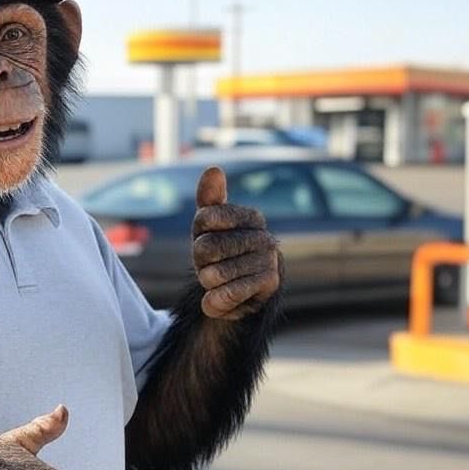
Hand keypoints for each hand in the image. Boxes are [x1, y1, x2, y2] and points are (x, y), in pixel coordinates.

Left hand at [192, 166, 280, 319]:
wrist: (241, 291)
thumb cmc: (222, 251)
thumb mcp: (209, 225)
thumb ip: (210, 198)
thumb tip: (214, 169)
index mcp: (250, 216)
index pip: (204, 218)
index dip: (197, 234)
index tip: (206, 239)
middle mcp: (264, 237)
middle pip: (205, 248)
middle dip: (200, 262)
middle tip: (211, 265)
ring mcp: (269, 261)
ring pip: (214, 273)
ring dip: (207, 281)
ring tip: (218, 281)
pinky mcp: (270, 285)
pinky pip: (227, 293)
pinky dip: (215, 300)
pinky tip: (216, 298)